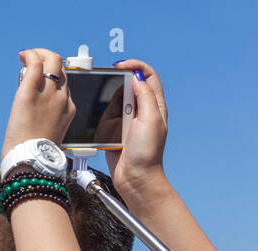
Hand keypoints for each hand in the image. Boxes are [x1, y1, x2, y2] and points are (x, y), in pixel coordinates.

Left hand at [1, 49, 75, 161]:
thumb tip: (34, 109)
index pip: (64, 84)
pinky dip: (30, 55)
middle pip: (61, 67)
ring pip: (51, 61)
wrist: (31, 162)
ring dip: (39, 53)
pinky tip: (23, 55)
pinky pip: (35, 65)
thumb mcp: (50, 133)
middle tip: (34, 58)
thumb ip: (47, 117)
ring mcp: (48, 94)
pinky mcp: (30, 93)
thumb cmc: (36, 153)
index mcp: (69, 109)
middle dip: (48, 57)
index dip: (53, 75)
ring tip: (27, 55)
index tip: (41, 75)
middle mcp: (62, 98)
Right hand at [104, 59, 168, 198]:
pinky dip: (103, 122)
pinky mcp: (115, 131)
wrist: (135, 179)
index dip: (135, 66)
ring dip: (110, 111)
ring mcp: (127, 121)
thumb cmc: (147, 153)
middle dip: (117, 90)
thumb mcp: (150, 119)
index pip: (147, 75)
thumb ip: (145, 95)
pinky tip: (107, 133)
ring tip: (114, 125)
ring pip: (113, 103)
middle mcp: (141, 110)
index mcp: (154, 105)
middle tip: (114, 101)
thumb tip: (136, 76)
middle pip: (127, 87)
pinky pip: (105, 119)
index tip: (120, 65)